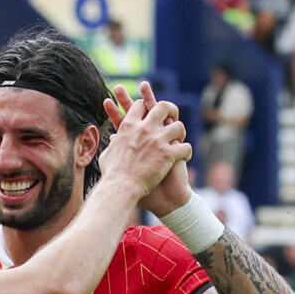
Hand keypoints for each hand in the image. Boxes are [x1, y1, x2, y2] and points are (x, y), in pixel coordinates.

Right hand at [101, 81, 191, 211]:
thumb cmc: (112, 174)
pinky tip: (184, 158)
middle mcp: (144, 129)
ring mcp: (157, 141)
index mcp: (129, 126)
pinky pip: (185, 147)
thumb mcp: (108, 153)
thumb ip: (114, 142)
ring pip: (178, 126)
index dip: (147, 106)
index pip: (140, 105)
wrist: (120, 188)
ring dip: (180, 132)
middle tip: (173, 118)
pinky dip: (187, 152)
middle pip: (163, 107)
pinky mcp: (168, 154)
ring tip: (180, 140)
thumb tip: (115, 138)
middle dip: (170, 110)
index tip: (151, 113)